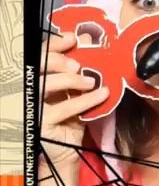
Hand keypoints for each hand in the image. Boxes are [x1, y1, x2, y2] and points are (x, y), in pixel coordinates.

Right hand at [39, 32, 108, 175]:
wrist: (66, 148)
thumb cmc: (69, 114)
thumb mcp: (74, 87)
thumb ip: (76, 64)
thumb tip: (85, 37)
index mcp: (36, 77)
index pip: (38, 53)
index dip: (54, 43)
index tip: (73, 39)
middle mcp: (27, 89)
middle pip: (37, 64)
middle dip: (59, 60)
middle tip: (78, 65)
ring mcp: (30, 107)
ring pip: (46, 84)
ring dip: (72, 80)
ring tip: (91, 82)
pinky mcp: (40, 124)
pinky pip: (64, 107)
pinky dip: (87, 99)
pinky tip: (103, 93)